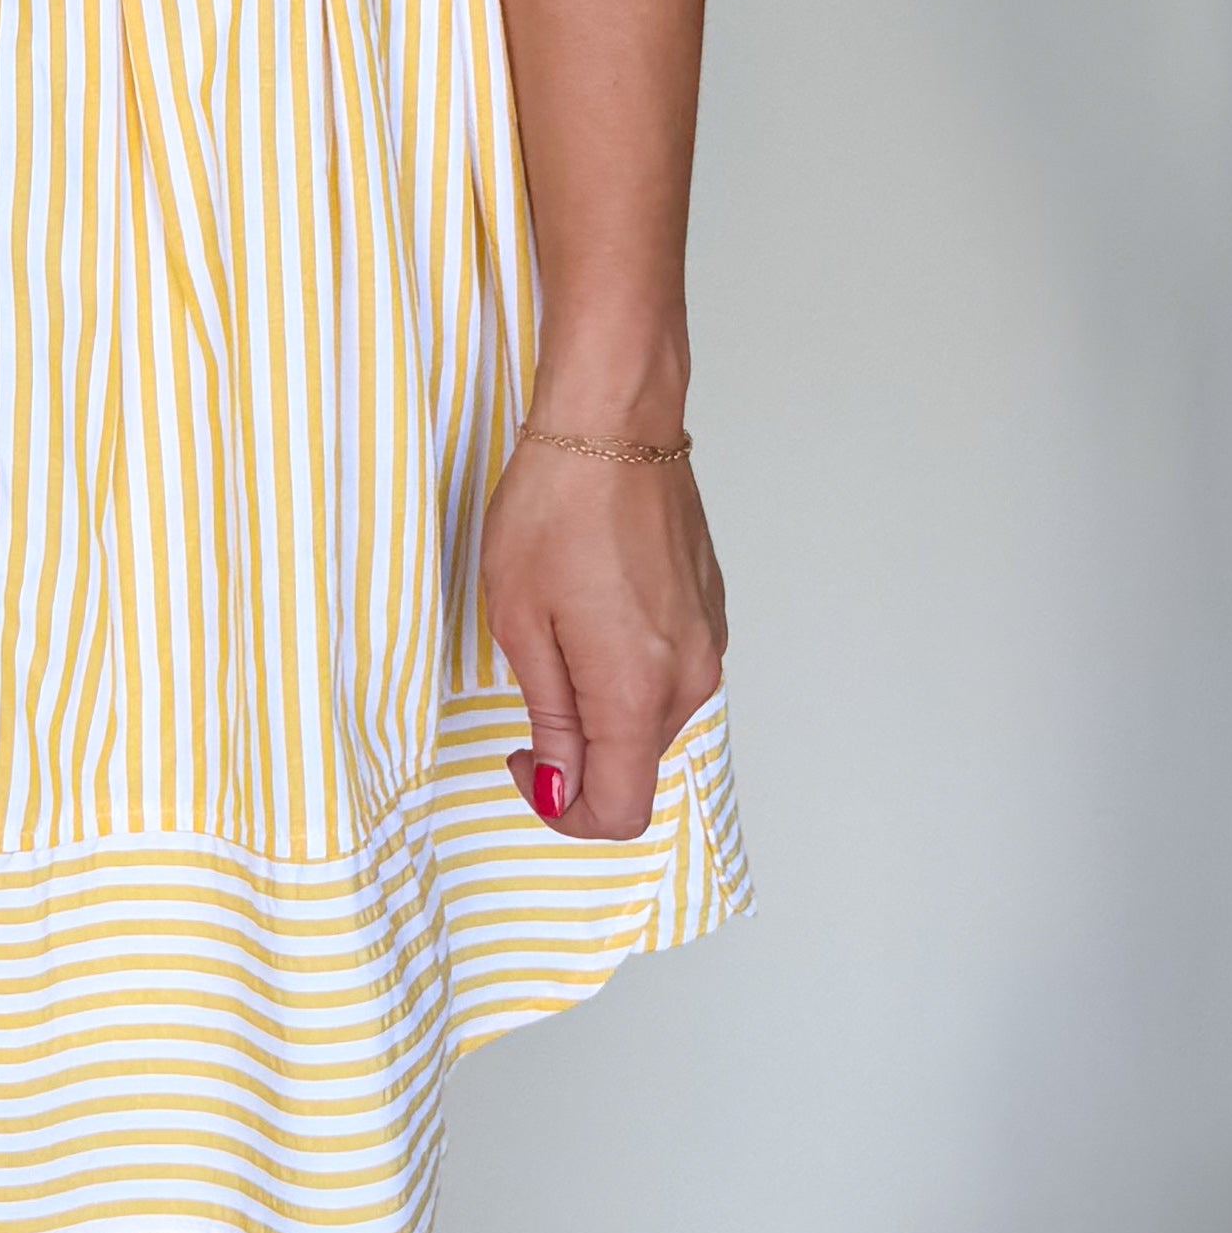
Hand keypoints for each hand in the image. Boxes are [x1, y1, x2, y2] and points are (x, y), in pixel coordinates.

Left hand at [483, 422, 722, 840]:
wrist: (614, 422)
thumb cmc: (555, 509)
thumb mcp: (521, 623)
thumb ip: (551, 719)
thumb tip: (561, 788)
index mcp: (637, 693)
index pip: (620, 810)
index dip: (564, 809)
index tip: (525, 761)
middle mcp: (689, 679)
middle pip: (638, 768)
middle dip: (580, 757)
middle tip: (530, 693)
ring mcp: (707, 644)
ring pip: (653, 722)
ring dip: (605, 712)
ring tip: (559, 640)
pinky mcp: (710, 614)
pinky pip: (670, 675)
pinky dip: (629, 673)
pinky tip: (594, 615)